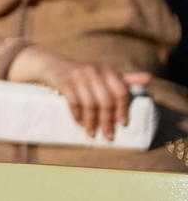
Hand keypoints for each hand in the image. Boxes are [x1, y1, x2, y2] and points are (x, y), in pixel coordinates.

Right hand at [9, 47, 148, 141]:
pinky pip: (73, 102)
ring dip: (91, 122)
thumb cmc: (82, 73)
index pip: (121, 92)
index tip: (122, 125)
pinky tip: (79, 123)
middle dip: (107, 121)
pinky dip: (77, 115)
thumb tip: (149, 78)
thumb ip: (125, 78)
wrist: (51, 64)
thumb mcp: (103, 73)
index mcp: (108, 70)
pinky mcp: (64, 81)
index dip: (123, 110)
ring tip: (91, 134)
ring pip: (90, 104)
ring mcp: (78, 76)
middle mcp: (94, 71)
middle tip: (108, 136)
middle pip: (106, 101)